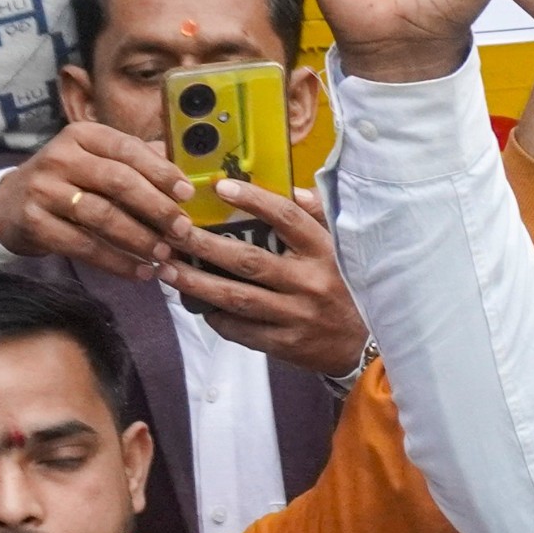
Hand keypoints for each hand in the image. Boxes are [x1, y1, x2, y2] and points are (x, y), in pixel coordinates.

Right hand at [0, 123, 197, 283]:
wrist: (8, 204)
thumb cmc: (66, 182)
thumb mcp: (94, 160)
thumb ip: (135, 162)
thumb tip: (187, 175)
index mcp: (82, 135)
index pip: (128, 149)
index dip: (161, 172)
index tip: (187, 194)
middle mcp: (61, 157)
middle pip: (118, 181)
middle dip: (156, 207)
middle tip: (181, 230)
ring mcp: (44, 189)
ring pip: (102, 215)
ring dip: (139, 238)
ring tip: (163, 254)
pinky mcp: (35, 221)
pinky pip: (83, 245)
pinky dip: (116, 262)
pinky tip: (139, 272)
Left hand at [164, 180, 368, 377]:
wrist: (367, 345)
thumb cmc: (346, 288)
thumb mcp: (342, 249)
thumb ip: (319, 218)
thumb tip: (294, 190)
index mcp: (324, 252)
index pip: (287, 218)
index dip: (253, 200)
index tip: (221, 187)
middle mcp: (309, 282)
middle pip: (248, 260)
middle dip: (204, 246)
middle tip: (173, 232)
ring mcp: (297, 315)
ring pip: (236, 297)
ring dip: (196, 284)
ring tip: (166, 269)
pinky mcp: (286, 343)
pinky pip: (242, 330)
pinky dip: (217, 318)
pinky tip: (197, 305)